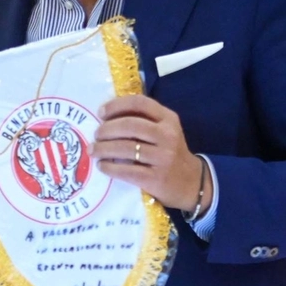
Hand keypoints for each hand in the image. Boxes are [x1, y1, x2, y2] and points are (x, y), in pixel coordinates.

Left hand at [90, 95, 210, 211]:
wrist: (192, 183)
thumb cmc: (169, 153)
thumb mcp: (165, 131)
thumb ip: (143, 120)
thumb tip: (106, 115)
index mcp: (168, 119)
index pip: (140, 103)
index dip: (116, 105)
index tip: (100, 112)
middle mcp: (167, 136)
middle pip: (130, 125)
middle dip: (106, 129)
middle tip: (95, 134)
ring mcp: (163, 158)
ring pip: (126, 148)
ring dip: (103, 148)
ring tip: (93, 150)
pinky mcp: (156, 178)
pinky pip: (127, 171)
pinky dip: (109, 167)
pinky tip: (102, 166)